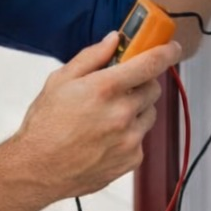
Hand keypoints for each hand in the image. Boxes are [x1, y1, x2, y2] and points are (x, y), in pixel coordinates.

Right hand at [10, 32, 182, 201]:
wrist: (38, 169)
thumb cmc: (45, 125)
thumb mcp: (60, 81)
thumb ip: (91, 57)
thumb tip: (113, 40)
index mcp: (104, 89)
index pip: (150, 64)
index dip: (166, 52)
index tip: (172, 49)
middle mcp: (121, 113)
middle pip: (153, 88)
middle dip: (141, 84)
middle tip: (122, 88)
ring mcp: (129, 139)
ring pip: (150, 114)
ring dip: (137, 109)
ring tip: (109, 116)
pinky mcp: (131, 159)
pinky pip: (141, 138)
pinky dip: (130, 134)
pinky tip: (106, 137)